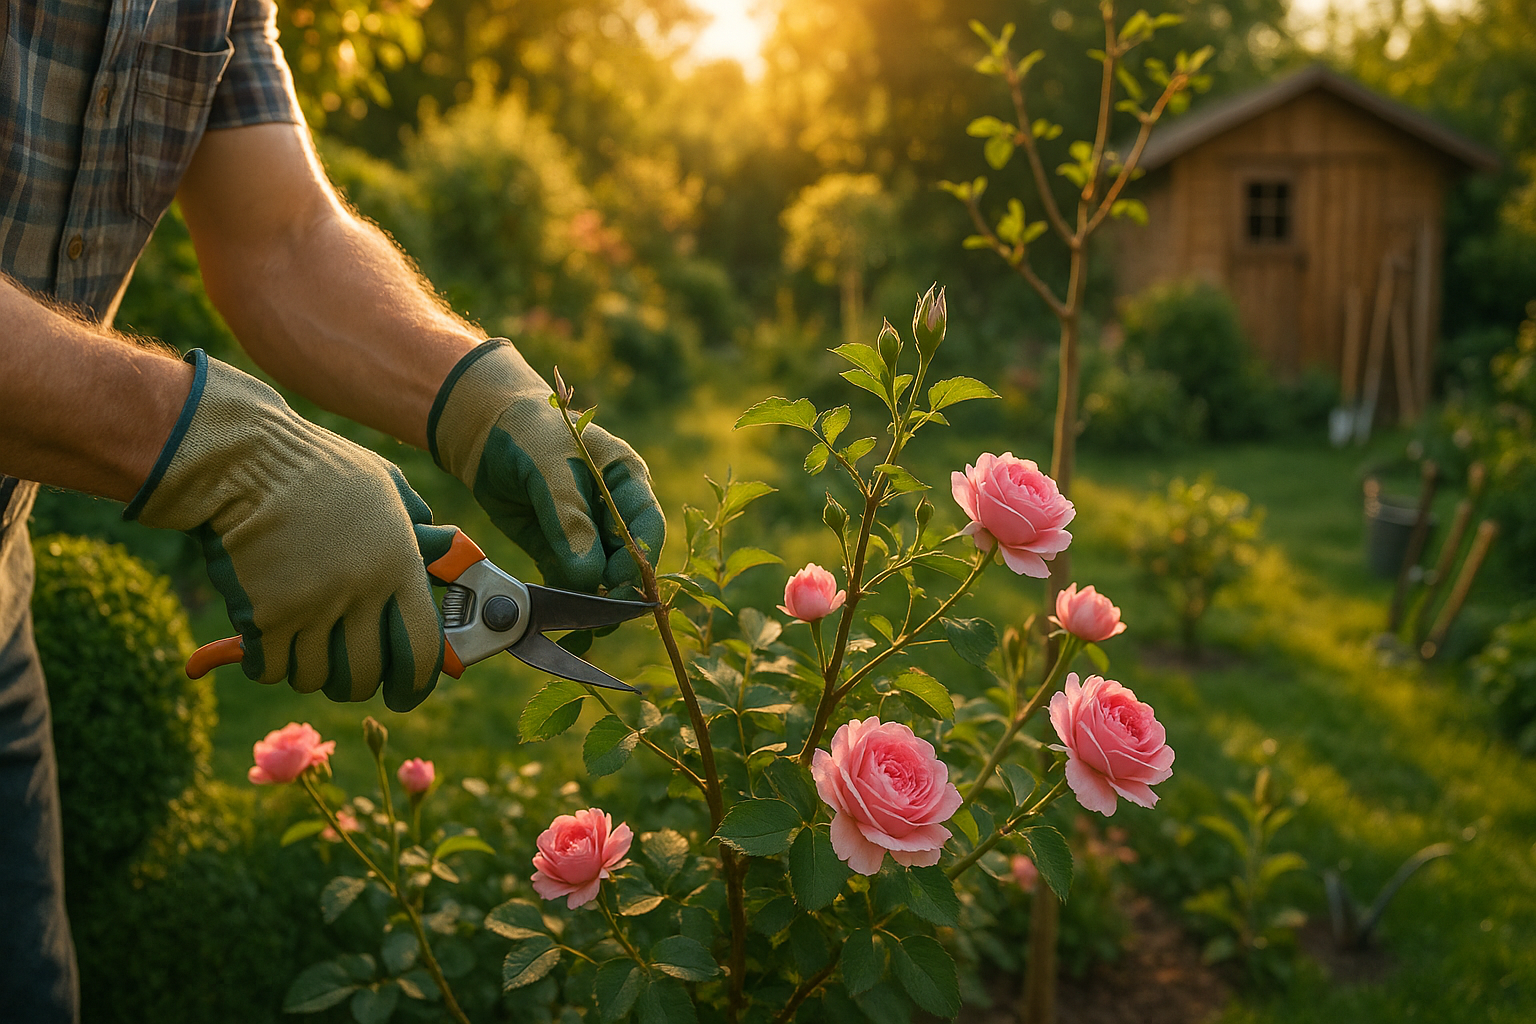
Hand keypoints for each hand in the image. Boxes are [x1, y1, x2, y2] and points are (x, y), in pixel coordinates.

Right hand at [127, 351, 453, 711]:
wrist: (244, 458)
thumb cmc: (314, 467)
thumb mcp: (383, 484)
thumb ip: (414, 522)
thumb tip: (440, 547)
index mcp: (399, 562)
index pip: (421, 650)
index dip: (415, 684)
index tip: (405, 694)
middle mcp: (362, 590)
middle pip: (364, 675)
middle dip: (353, 683)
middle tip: (341, 671)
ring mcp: (313, 606)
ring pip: (315, 678)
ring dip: (306, 669)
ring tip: (299, 640)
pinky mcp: (264, 616)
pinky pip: (270, 669)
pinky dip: (266, 662)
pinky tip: (263, 639)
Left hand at [429, 341, 663, 592]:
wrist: (484, 433)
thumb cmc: (528, 434)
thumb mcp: (550, 468)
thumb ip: (570, 519)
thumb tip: (590, 576)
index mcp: (627, 479)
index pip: (647, 526)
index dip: (641, 561)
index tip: (623, 588)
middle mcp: (613, 509)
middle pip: (628, 559)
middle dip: (615, 588)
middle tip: (597, 615)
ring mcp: (587, 532)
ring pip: (599, 575)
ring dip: (588, 598)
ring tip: (572, 616)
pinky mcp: (558, 549)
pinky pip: (568, 580)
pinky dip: (562, 596)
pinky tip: (551, 605)